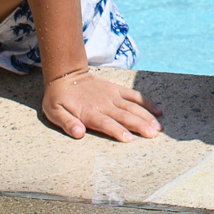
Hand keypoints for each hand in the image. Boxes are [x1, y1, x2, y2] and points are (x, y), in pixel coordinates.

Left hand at [40, 66, 161, 141]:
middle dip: (139, 126)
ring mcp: (112, 95)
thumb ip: (67, 123)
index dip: (118, 131)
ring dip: (146, 117)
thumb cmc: (59, 98)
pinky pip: (134, 95)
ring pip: (133, 107)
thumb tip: (78, 132)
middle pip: (124, 116)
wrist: (66, 75)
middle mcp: (103, 104)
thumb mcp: (54, 112)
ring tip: (158, 127)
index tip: (130, 139)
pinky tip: (158, 110)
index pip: (106, 123)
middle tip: (153, 135)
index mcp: (89, 112)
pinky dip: (146, 102)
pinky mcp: (117, 89)